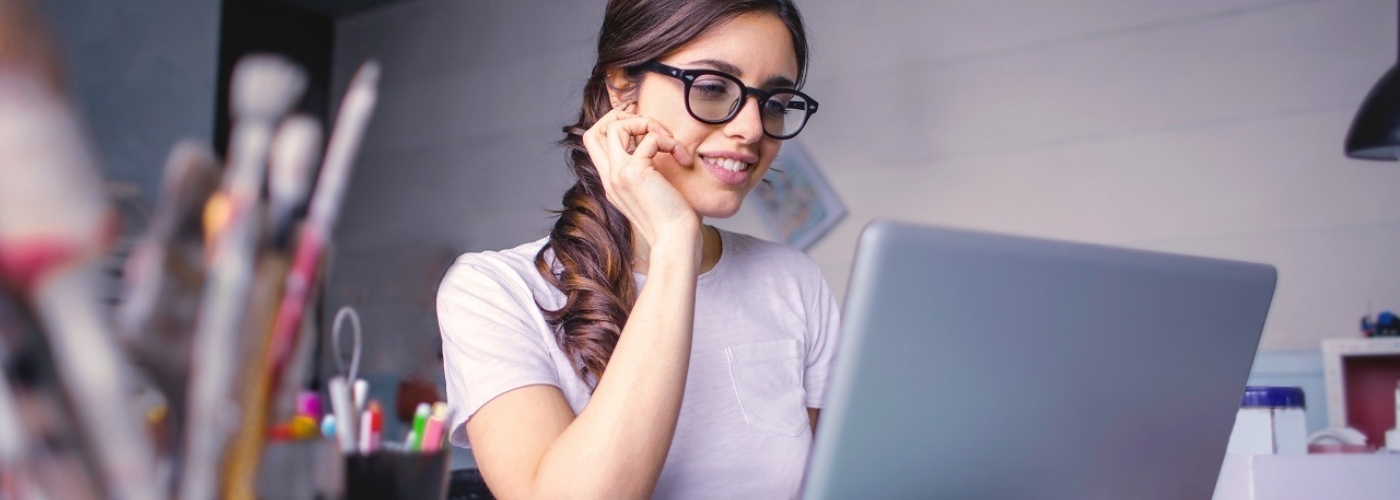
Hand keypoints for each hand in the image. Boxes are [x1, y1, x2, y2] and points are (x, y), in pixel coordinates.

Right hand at [583, 103, 699, 252]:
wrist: (676, 240)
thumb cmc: (672, 219)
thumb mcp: (653, 191)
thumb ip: (646, 171)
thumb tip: (654, 146)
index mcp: (612, 182)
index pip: (594, 143)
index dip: (614, 126)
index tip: (642, 128)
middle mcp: (610, 178)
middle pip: (594, 131)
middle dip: (622, 118)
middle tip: (651, 127)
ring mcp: (619, 175)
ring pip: (614, 127)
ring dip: (646, 124)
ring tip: (668, 141)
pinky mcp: (636, 173)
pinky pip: (649, 138)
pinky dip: (669, 141)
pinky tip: (681, 157)